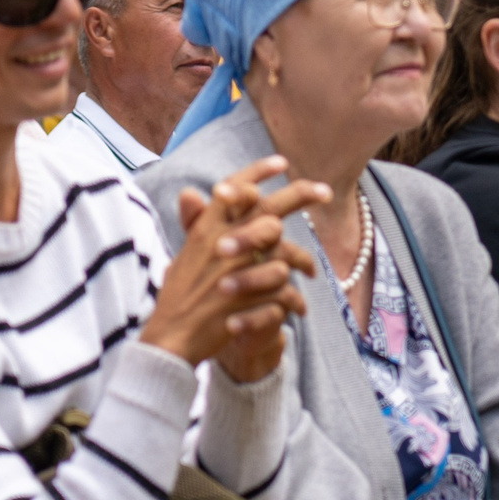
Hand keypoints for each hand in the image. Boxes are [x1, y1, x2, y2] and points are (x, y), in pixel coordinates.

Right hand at [145, 157, 328, 368]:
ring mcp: (236, 271)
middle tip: (326, 191)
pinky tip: (300, 307)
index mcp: (205, 230)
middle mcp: (222, 244)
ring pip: (284, 253)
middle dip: (301, 195)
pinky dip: (295, 299)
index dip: (258, 172)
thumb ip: (197, 225)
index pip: (233, 190)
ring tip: (311, 272)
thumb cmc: (180, 294)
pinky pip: (286, 291)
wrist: (172, 337)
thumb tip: (191, 191)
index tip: (282, 162)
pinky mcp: (248, 300)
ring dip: (301, 261)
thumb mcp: (185, 254)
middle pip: (269, 211)